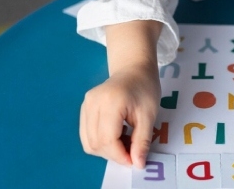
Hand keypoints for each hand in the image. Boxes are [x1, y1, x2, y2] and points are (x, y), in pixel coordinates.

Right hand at [80, 20, 162, 168]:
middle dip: (114, 154)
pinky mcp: (84, 107)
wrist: (134, 68)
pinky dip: (100, 141)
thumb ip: (142, 141)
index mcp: (111, 102)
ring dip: (106, 149)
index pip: (107, 139)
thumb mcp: (149, 115)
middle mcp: (93, 103)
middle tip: (132, 151)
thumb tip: (137, 164)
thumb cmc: (145, 88)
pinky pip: (87, 134)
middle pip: (95, 143)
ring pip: (88, 142)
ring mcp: (86, 104)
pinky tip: (116, 134)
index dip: (120, 155)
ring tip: (125, 140)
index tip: (134, 160)